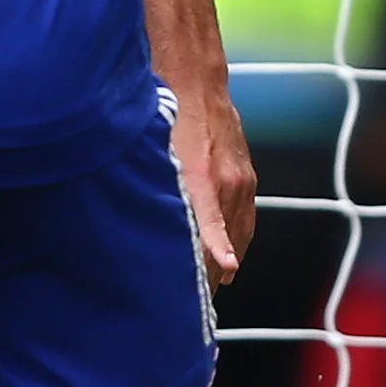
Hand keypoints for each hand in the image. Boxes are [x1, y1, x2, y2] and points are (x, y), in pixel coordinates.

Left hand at [170, 80, 257, 285]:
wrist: (196, 83)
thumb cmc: (168, 117)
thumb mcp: (153, 155)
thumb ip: (151, 188)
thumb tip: (138, 222)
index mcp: (203, 180)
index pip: (213, 227)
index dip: (218, 252)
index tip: (224, 273)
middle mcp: (228, 183)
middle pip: (226, 240)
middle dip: (211, 272)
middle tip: (195, 303)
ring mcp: (242, 181)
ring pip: (240, 234)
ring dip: (225, 263)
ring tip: (210, 291)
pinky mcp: (246, 177)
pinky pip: (245, 220)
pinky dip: (236, 242)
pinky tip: (229, 263)